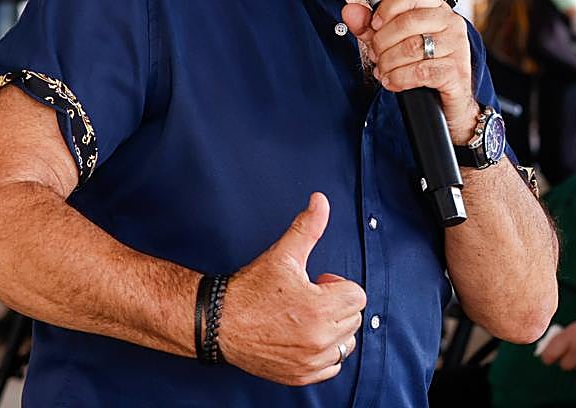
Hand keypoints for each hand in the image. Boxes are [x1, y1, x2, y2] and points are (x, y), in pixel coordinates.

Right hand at [220, 193, 366, 385]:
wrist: (217, 323)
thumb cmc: (249, 290)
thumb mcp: (282, 255)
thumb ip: (307, 227)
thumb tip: (321, 200)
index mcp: (319, 308)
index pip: (357, 296)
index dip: (339, 285)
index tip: (319, 283)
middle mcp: (319, 338)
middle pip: (353, 318)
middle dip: (337, 305)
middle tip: (310, 297)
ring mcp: (310, 360)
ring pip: (346, 343)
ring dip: (333, 329)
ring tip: (307, 317)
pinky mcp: (300, 375)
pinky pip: (332, 366)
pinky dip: (324, 353)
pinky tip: (305, 337)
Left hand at [342, 0, 477, 143]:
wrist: (448, 103)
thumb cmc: (422, 67)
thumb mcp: (393, 43)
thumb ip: (370, 27)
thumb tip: (349, 11)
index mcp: (437, 9)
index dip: (387, 7)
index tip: (375, 25)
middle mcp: (451, 23)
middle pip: (406, 22)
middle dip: (382, 42)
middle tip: (376, 56)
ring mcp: (457, 47)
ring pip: (410, 48)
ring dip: (388, 63)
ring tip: (384, 71)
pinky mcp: (456, 71)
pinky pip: (420, 72)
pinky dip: (399, 79)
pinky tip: (393, 82)